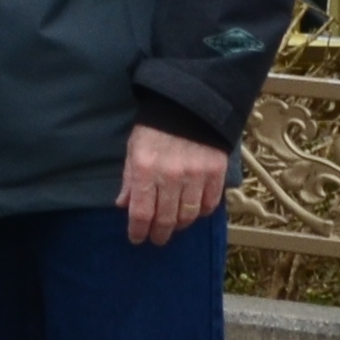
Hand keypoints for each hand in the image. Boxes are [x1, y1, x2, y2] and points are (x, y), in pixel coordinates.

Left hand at [117, 123, 229, 246]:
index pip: (141, 213)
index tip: (137, 238)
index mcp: (145, 168)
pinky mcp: (216, 172)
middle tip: (157, 238)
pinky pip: (209, 204)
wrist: (190, 102)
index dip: (138, 231)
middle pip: (165, 219)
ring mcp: (195, 175)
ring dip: (180, 225)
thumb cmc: (156, 125)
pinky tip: (194, 209)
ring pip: (188, 216)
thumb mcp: (135, 147)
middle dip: (159, 234)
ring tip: (175, 224)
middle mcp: (170, 175)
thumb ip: (129, 178)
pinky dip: (201, 211)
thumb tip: (123, 205)